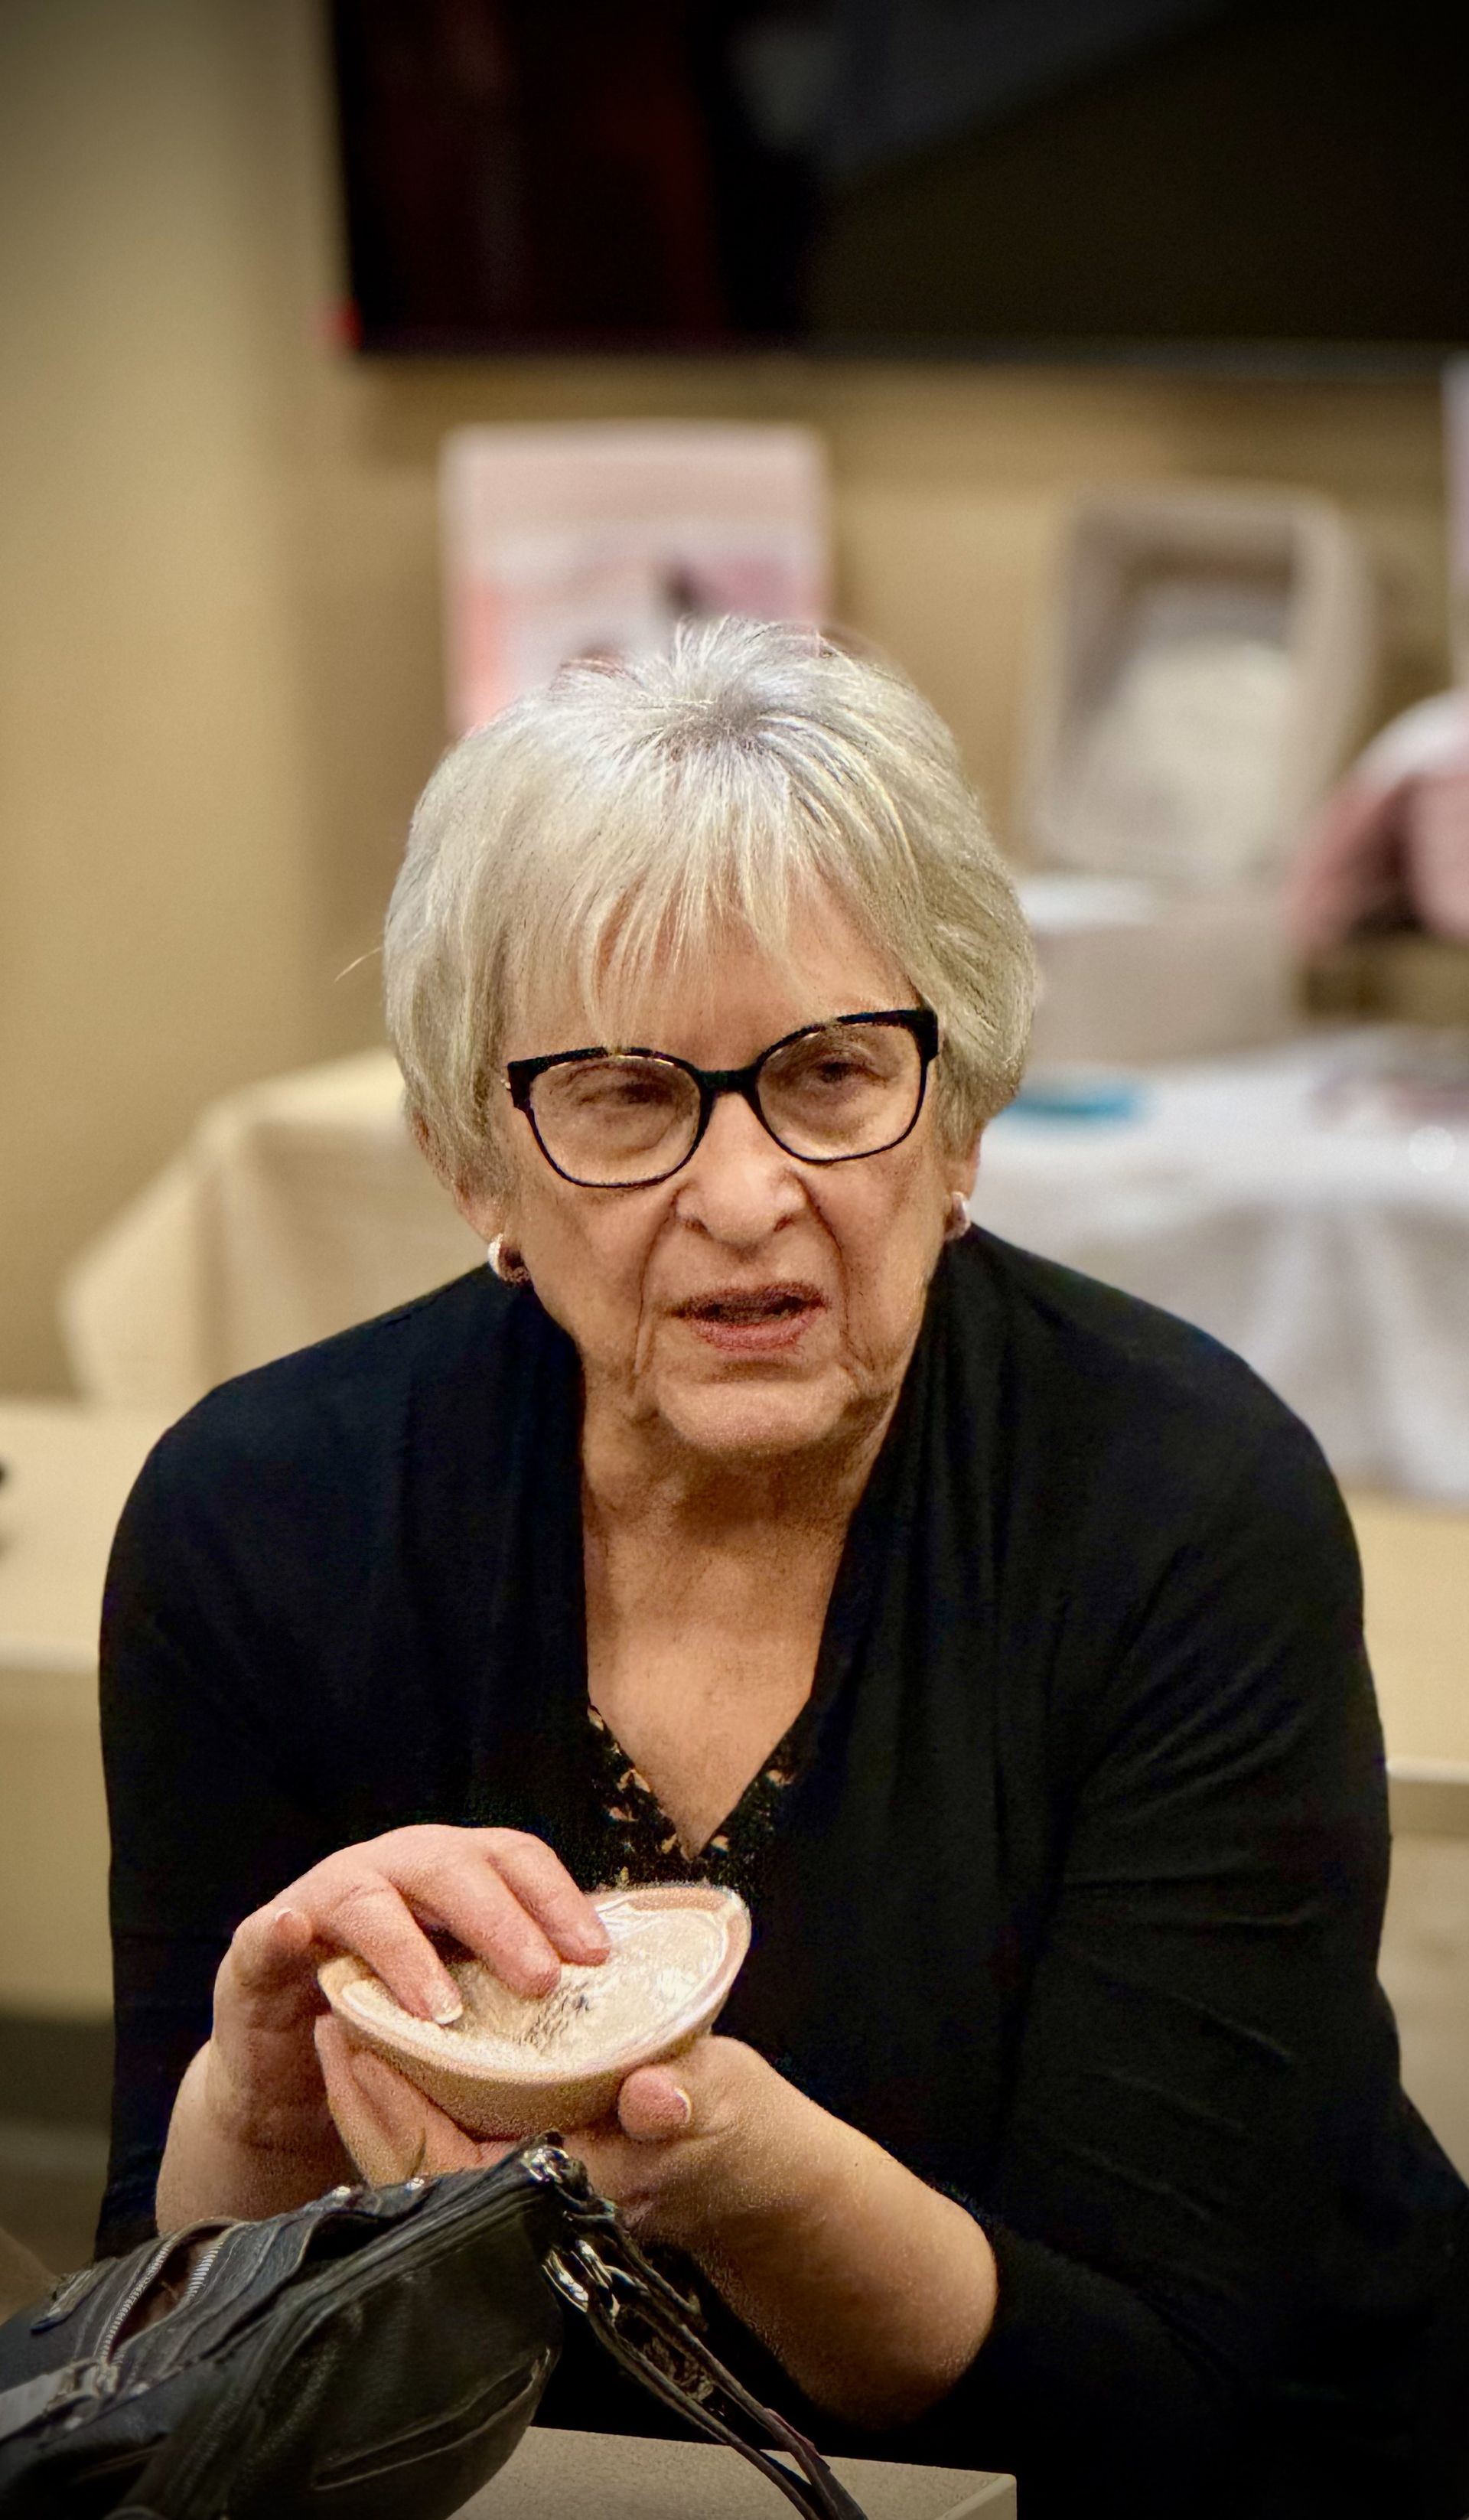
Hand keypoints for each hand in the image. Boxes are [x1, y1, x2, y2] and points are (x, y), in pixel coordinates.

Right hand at [159, 1828, 607, 2225]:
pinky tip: (295, 1934)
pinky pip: (268, 1932)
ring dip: (407, 1951)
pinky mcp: (260, 1948)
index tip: (599, 1954)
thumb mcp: (474, 2012)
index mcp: (452, 1875)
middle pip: (451, 1869)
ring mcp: (324, 1903)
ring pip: (368, 1900)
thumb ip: (530, 2001)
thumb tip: (639, 2038)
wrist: (294, 2075)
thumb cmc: (399, 2031)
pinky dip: (280, 1931)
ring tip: (442, 2011)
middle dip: (500, 1921)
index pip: (514, 1860)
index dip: (558, 1899)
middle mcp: (393, 1873)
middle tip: (542, 1980)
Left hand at [314, 2021, 997, 2425]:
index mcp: (553, 2189)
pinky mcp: (523, 2144)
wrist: (748, 2158)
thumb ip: (682, 2104)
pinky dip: (418, 2081)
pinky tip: (399, 2031)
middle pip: (413, 2155)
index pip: (443, 2162)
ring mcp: (518, 2170)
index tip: (351, 2044)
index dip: (389, 2109)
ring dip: (383, 2083)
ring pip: (423, 2139)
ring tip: (347, 2013)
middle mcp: (522, 2189)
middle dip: (365, 2093)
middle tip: (328, 2018)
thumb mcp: (714, 2111)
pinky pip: (449, 2121)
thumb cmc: (732, 2135)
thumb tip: (654, 2094)